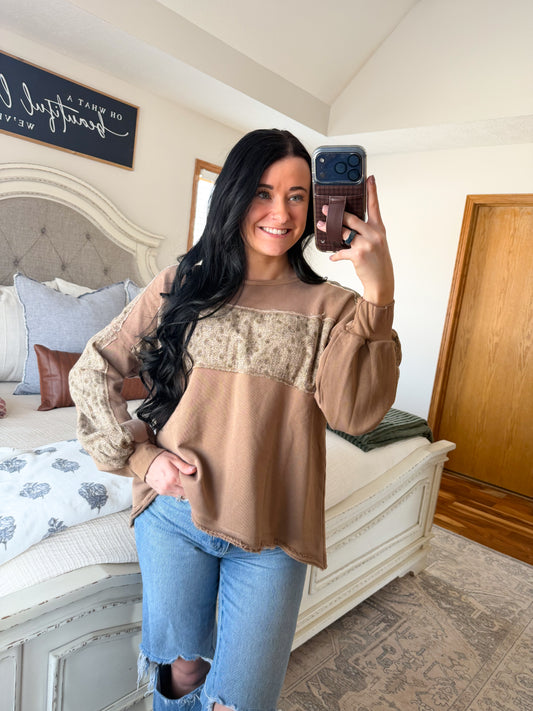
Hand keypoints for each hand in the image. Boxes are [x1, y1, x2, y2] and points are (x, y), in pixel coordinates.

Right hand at [145, 451, 196, 496]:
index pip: (189, 486)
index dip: (194, 483)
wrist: (145, 462)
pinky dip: (176, 490)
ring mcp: (164, 491)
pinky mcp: (161, 492)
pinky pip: (173, 494)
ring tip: (183, 480)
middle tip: (191, 480)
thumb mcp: (173, 459)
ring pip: (179, 494)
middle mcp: (169, 487)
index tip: (196, 478)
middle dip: (189, 487)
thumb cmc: (160, 458)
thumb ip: (184, 466)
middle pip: (185, 492)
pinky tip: (176, 483)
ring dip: (182, 489)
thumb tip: (194, 470)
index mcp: (173, 478)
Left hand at [317, 175, 393, 305]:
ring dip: (330, 229)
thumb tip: (346, 225)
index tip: (369, 178)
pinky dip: (336, 254)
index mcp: (379, 229)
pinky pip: (342, 251)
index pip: (375, 206)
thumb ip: (365, 232)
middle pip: (352, 218)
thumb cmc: (377, 261)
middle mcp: (374, 234)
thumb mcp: (377, 243)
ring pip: (343, 232)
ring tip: (321, 226)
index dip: (372, 191)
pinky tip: (332, 256)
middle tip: (326, 208)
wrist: (381, 281)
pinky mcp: (358, 255)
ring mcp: (366, 244)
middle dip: (337, 213)